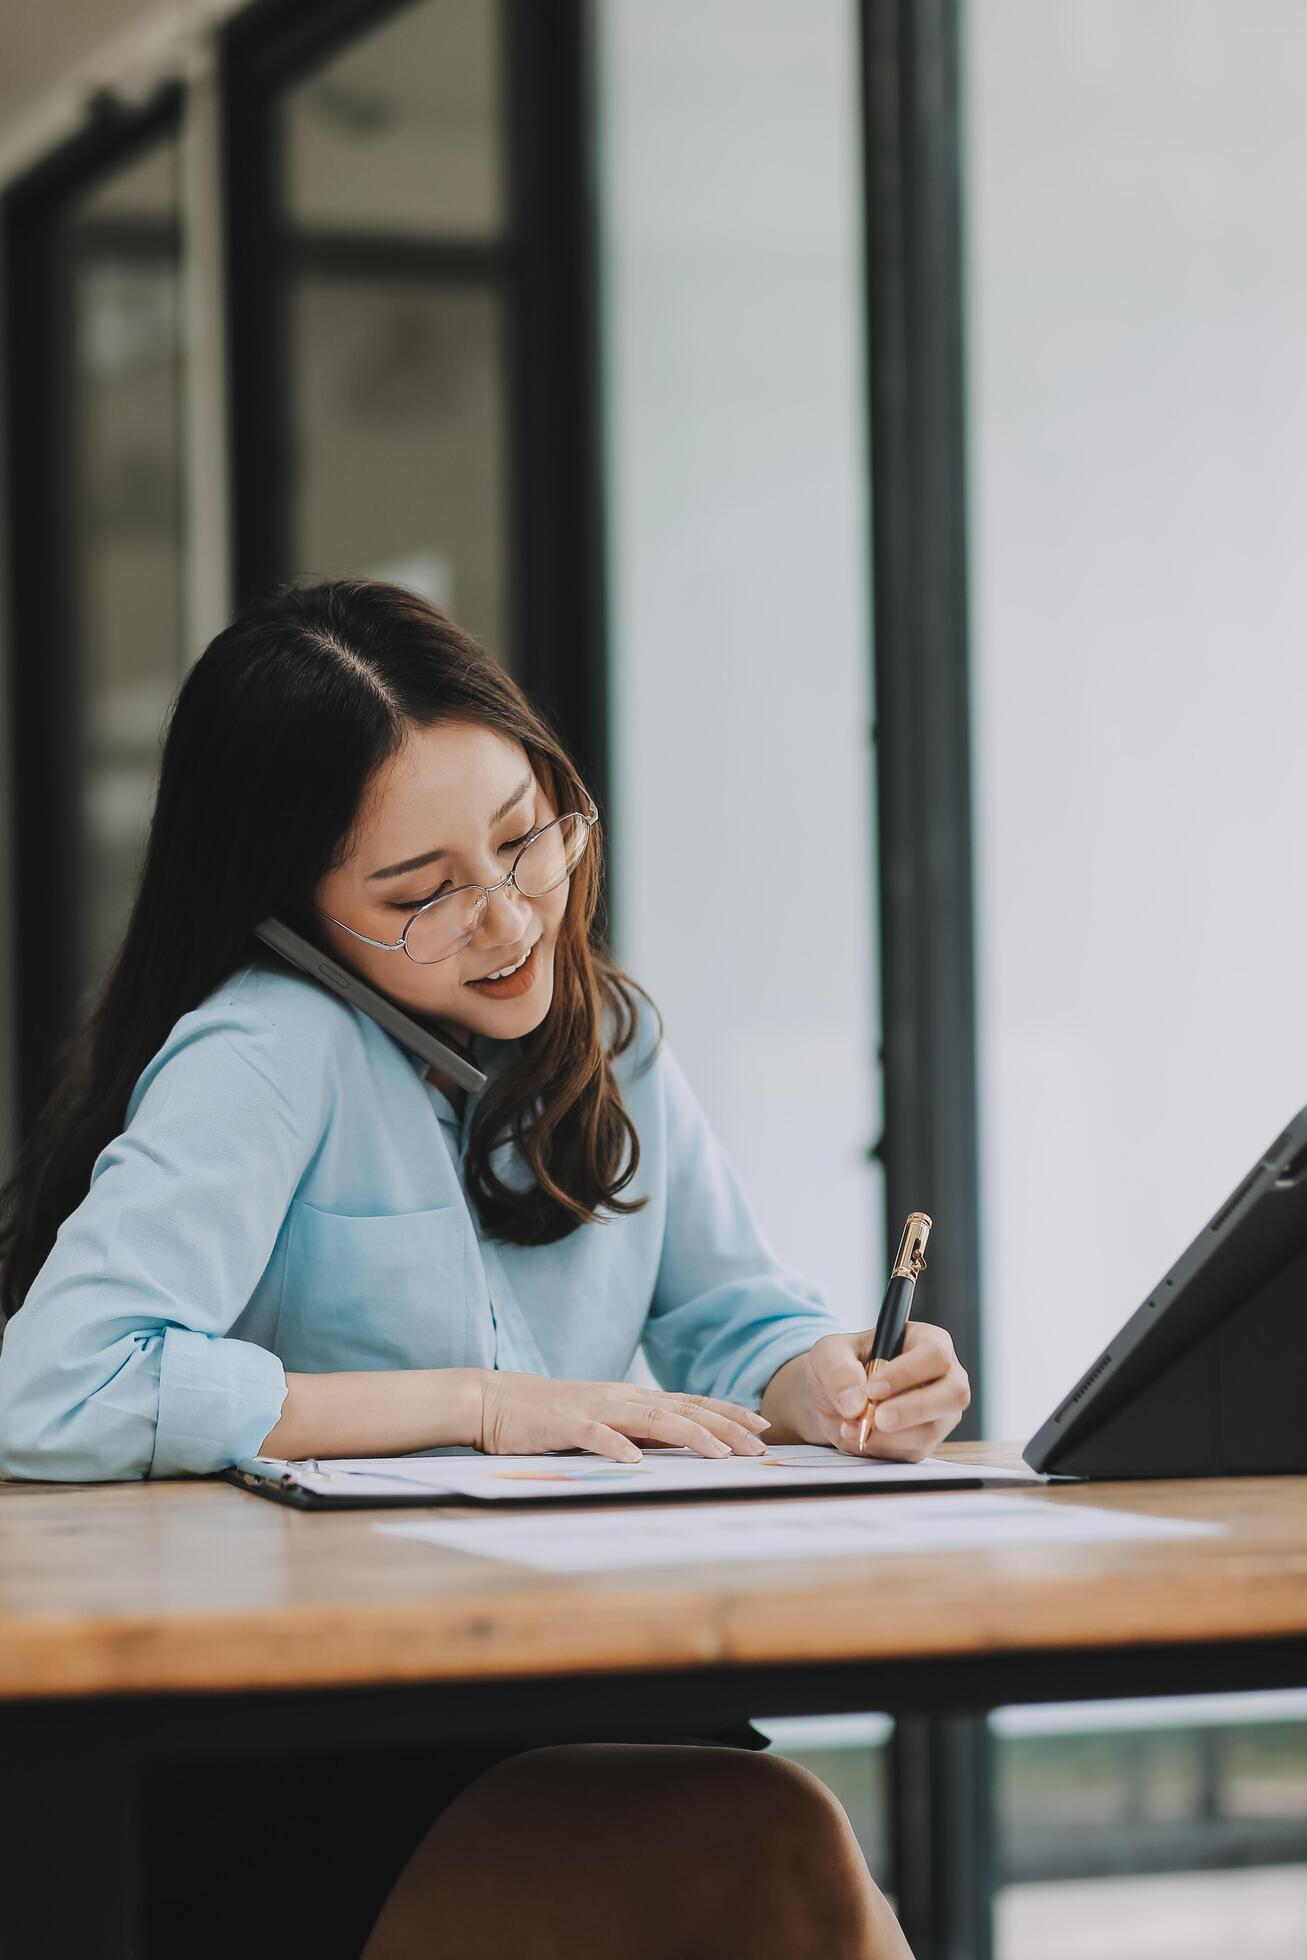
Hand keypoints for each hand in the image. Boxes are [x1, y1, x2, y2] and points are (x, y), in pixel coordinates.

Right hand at [476, 1370, 771, 1462]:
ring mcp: (595, 1409)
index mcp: (632, 1399)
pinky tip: (636, 1461)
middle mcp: (622, 1398)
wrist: (496, 1401)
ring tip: (720, 1454)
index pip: (690, 1403)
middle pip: (682, 1410)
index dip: (726, 1413)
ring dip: (689, 1436)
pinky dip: (617, 1446)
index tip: (761, 1427)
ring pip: (651, 1420)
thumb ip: (635, 1431)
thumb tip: (676, 1447)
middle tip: (758, 1446)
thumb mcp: (602, 1422)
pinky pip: (596, 1435)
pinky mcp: (565, 1424)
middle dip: (724, 1427)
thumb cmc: (550, 1418)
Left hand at [763, 1322, 970, 1461]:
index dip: (907, 1373)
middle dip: (914, 1409)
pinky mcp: (925, 1441)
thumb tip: (854, 1402)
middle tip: (877, 1419)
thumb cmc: (839, 1365)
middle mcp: (942, 1376)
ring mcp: (938, 1412)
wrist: (830, 1399)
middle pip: (954, 1394)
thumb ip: (838, 1369)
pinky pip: (912, 1452)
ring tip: (850, 1424)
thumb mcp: (828, 1353)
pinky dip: (880, 1448)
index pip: (935, 1355)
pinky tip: (858, 1435)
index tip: (873, 1389)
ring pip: (931, 1429)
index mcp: (926, 1341)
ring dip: (888, 1434)